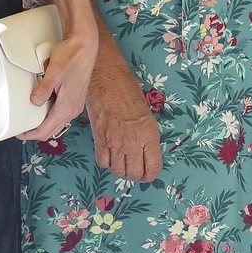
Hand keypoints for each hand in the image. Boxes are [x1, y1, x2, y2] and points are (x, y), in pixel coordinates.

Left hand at [19, 27, 97, 143]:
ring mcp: (75, 105)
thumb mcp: (54, 72)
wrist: (85, 46)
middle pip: (52, 131)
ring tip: (31, 119)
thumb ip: (43, 90)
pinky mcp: (75, 99)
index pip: (46, 130)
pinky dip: (51, 116)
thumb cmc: (72, 56)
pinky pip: (61, 115)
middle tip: (22, 128)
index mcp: (66, 106)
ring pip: (57, 124)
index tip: (20, 134)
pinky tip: (43, 108)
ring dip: (44, 124)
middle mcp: (73, 109)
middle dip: (36, 132)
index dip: (30, 134)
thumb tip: (35, 102)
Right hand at [86, 54, 161, 181]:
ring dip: (120, 169)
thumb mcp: (146, 114)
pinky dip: (105, 162)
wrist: (107, 77)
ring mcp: (115, 141)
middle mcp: (133, 141)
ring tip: (120, 161)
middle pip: (134, 174)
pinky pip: (102, 162)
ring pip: (118, 171)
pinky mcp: (99, 138)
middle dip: (134, 175)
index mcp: (149, 134)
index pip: (152, 169)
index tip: (146, 173)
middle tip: (133, 168)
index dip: (149, 175)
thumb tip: (144, 154)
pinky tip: (108, 153)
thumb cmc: (128, 91)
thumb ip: (146, 136)